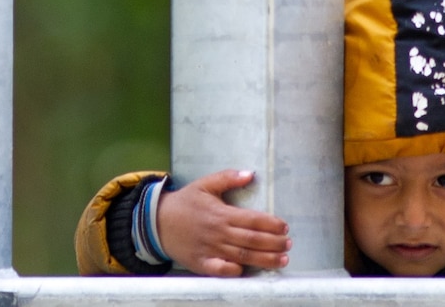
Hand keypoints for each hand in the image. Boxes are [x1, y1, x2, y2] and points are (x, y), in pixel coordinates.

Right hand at [157, 169, 291, 276]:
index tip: (285, 227)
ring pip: (242, 256)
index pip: (253, 220)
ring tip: (281, 261)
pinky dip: (233, 272)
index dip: (271, 224)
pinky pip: (219, 270)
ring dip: (264, 259)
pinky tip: (247, 272)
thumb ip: (228, 178)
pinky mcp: (200, 263)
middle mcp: (218, 232)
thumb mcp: (205, 184)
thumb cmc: (185, 202)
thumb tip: (250, 173)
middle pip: (252, 240)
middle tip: (288, 245)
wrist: (156, 222)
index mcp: (222, 213)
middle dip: (273, 243)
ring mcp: (210, 249)